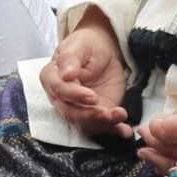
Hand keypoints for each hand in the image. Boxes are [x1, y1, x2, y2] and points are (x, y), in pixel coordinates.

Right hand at [42, 21, 131, 136]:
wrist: (102, 52)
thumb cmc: (86, 46)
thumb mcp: (79, 45)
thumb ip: (70, 59)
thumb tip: (66, 74)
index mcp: (52, 78)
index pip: (60, 92)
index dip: (75, 96)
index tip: (92, 96)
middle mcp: (61, 98)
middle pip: (71, 113)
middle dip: (90, 115)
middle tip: (107, 112)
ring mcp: (79, 108)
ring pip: (86, 123)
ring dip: (103, 123)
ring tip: (120, 115)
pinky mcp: (96, 113)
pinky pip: (103, 126)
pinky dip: (114, 129)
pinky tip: (124, 130)